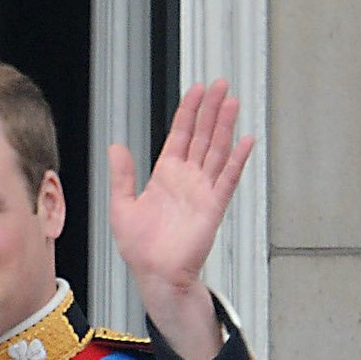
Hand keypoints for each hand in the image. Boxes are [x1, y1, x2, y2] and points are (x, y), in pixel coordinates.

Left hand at [108, 78, 255, 359]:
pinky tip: (244, 141)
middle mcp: (186, 179)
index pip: (179, 136)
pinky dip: (236, 160)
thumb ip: (122, 176)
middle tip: (221, 85)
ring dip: (224, 127)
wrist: (155, 274)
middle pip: (202, 136)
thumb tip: (116, 147)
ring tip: (232, 102)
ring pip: (216, 151)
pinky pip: (227, 179)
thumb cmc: (140, 248)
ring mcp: (202, 191)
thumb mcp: (122, 206)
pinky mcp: (213, 206)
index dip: (188, 113)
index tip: (196, 91)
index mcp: (165, 176)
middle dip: (211, 110)